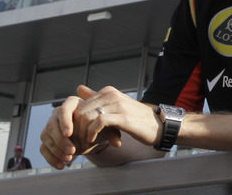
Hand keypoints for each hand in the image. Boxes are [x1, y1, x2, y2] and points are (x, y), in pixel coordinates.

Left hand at [40, 84, 159, 168]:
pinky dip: (92, 132)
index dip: (74, 122)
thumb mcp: (115, 106)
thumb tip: (79, 88)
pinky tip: (92, 140)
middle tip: (76, 142)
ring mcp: (118, 105)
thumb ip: (96, 97)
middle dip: (76, 128)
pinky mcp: (124, 117)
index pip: (81, 105)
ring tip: (84, 143)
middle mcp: (112, 95)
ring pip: (89, 116)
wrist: (157, 124)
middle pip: (82, 111)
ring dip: (82, 132)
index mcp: (108, 91)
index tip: (76, 134)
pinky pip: (100, 122)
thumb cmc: (134, 117)